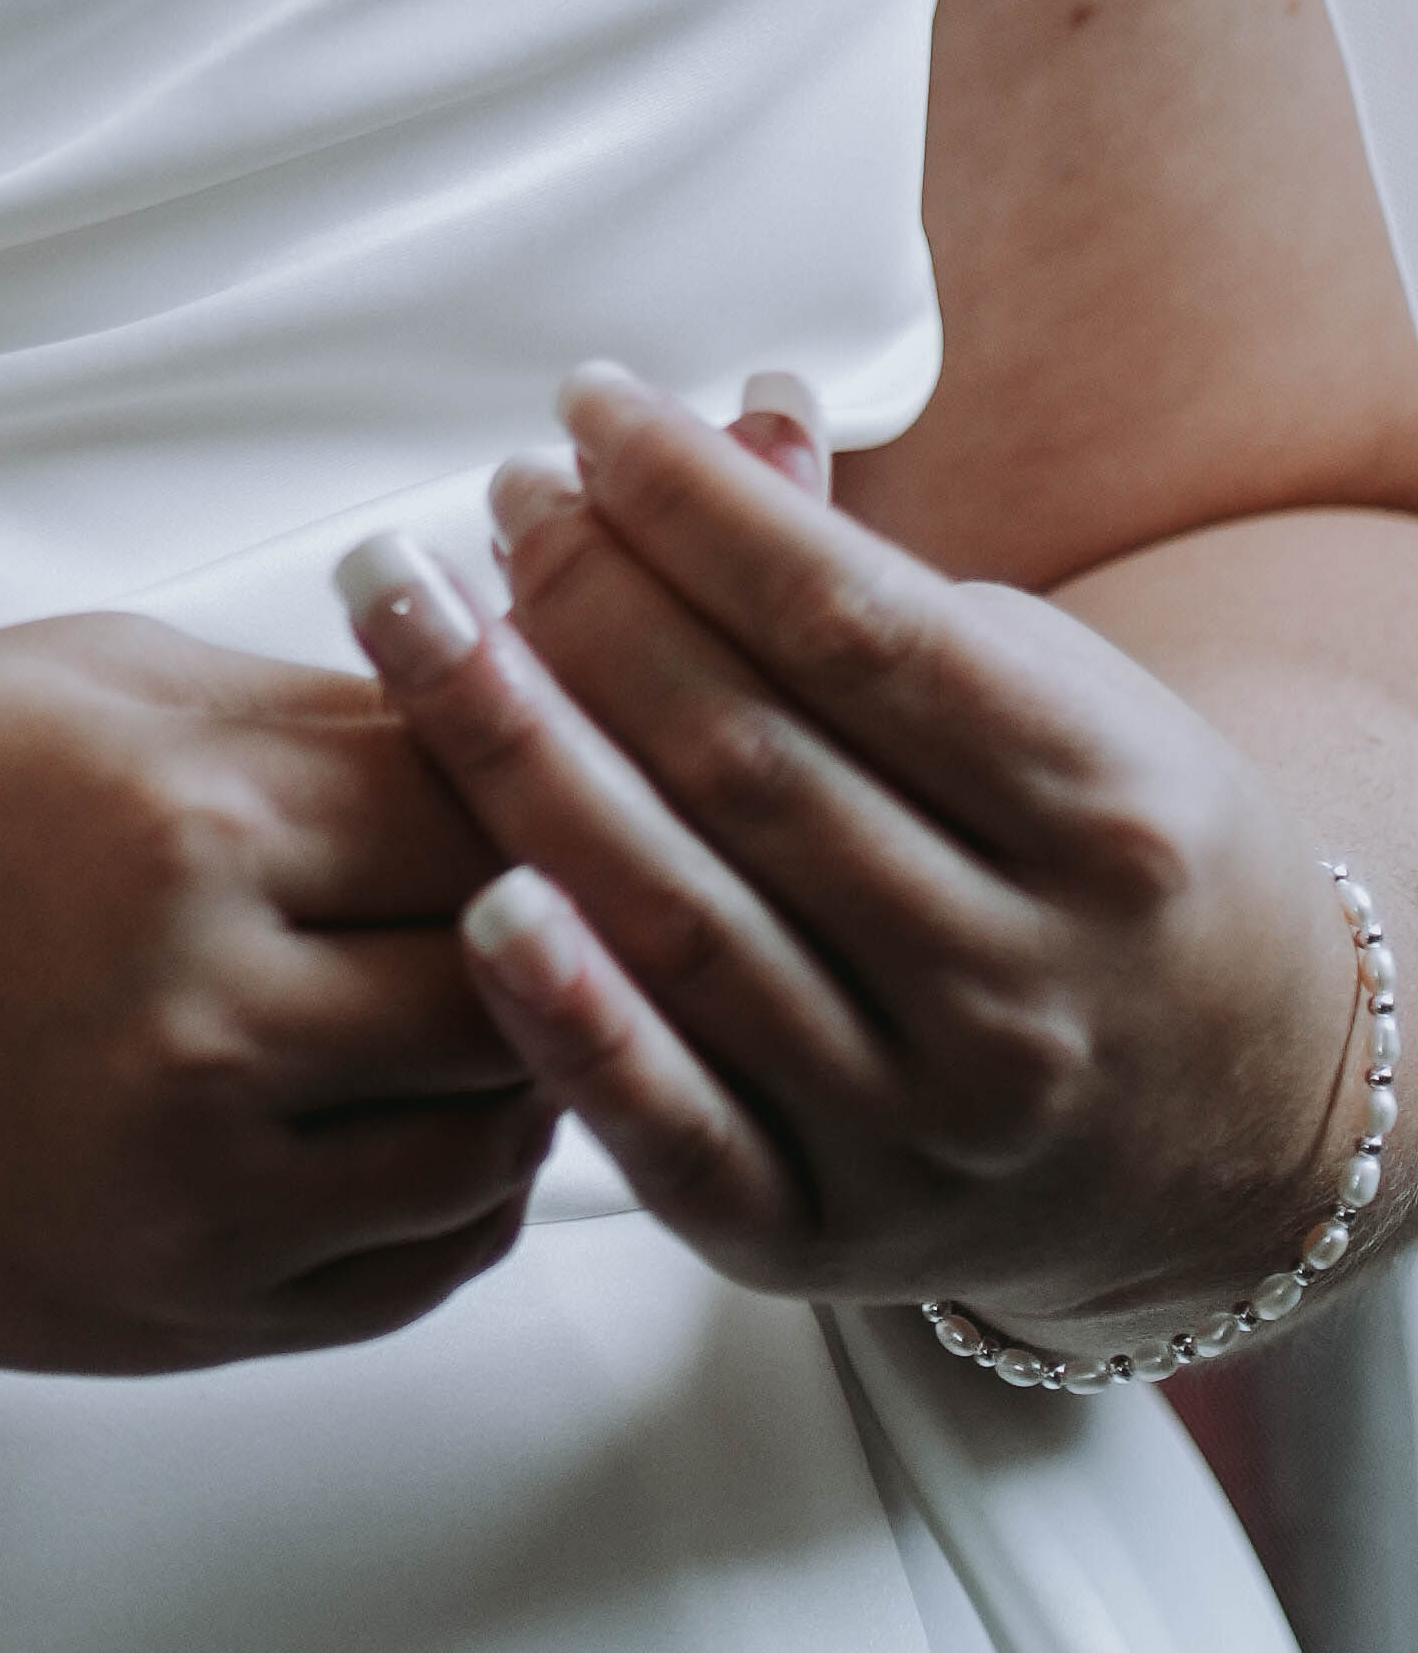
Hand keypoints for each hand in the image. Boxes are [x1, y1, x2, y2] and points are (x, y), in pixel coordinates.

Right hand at [0, 609, 553, 1378]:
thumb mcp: (61, 683)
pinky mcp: (189, 1315)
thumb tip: (490, 722)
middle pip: (525, 972)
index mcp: (184, 822)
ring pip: (496, 1135)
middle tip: (537, 866)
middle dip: (548, 911)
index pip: (488, 797)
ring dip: (515, 1059)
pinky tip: (410, 1108)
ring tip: (467, 986)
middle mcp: (214, 1021)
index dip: (536, 760)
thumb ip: (294, 708)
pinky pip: (421, 1267)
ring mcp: (206, 1197)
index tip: (548, 740)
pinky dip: (455, 1187)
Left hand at [338, 364, 1367, 1342]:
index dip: (696, 505)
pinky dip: (571, 1024)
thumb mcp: (1060, 697)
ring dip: (519, 755)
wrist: (1244, 1120)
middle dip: (586, 604)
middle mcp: (1019, 989)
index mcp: (1100, 820)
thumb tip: (729, 422)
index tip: (588, 409)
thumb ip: (878, 589)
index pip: (855, 631)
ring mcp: (926, 1133)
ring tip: (408, 614)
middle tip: (493, 498)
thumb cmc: (1110, 862)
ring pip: (688, 929)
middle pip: (748, 766)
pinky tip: (477, 900)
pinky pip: (680, 1136)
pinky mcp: (830, 1243)